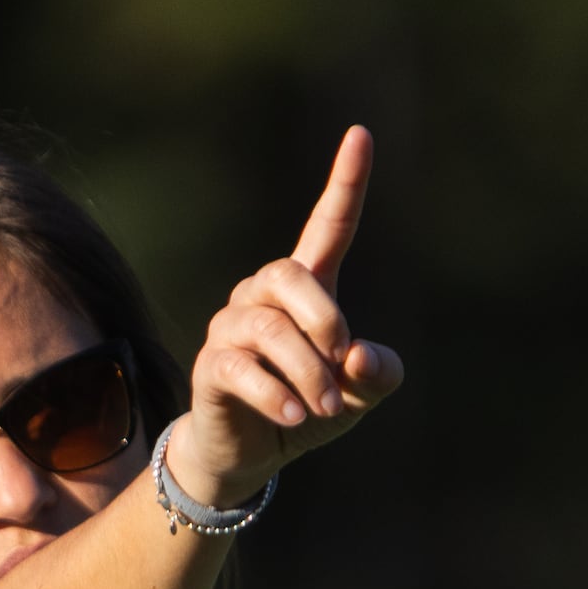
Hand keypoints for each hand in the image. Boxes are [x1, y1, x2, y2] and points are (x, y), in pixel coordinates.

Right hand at [163, 127, 406, 508]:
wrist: (252, 454)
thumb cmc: (309, 409)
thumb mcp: (358, 395)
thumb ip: (377, 374)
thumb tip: (359, 357)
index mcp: (307, 289)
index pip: (328, 225)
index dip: (345, 182)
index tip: (361, 134)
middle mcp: (262, 295)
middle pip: (289, 275)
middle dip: (324, 318)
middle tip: (343, 363)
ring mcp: (231, 327)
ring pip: (268, 329)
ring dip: (307, 372)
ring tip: (326, 408)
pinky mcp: (210, 366)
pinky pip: (239, 368)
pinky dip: (275, 395)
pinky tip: (295, 417)